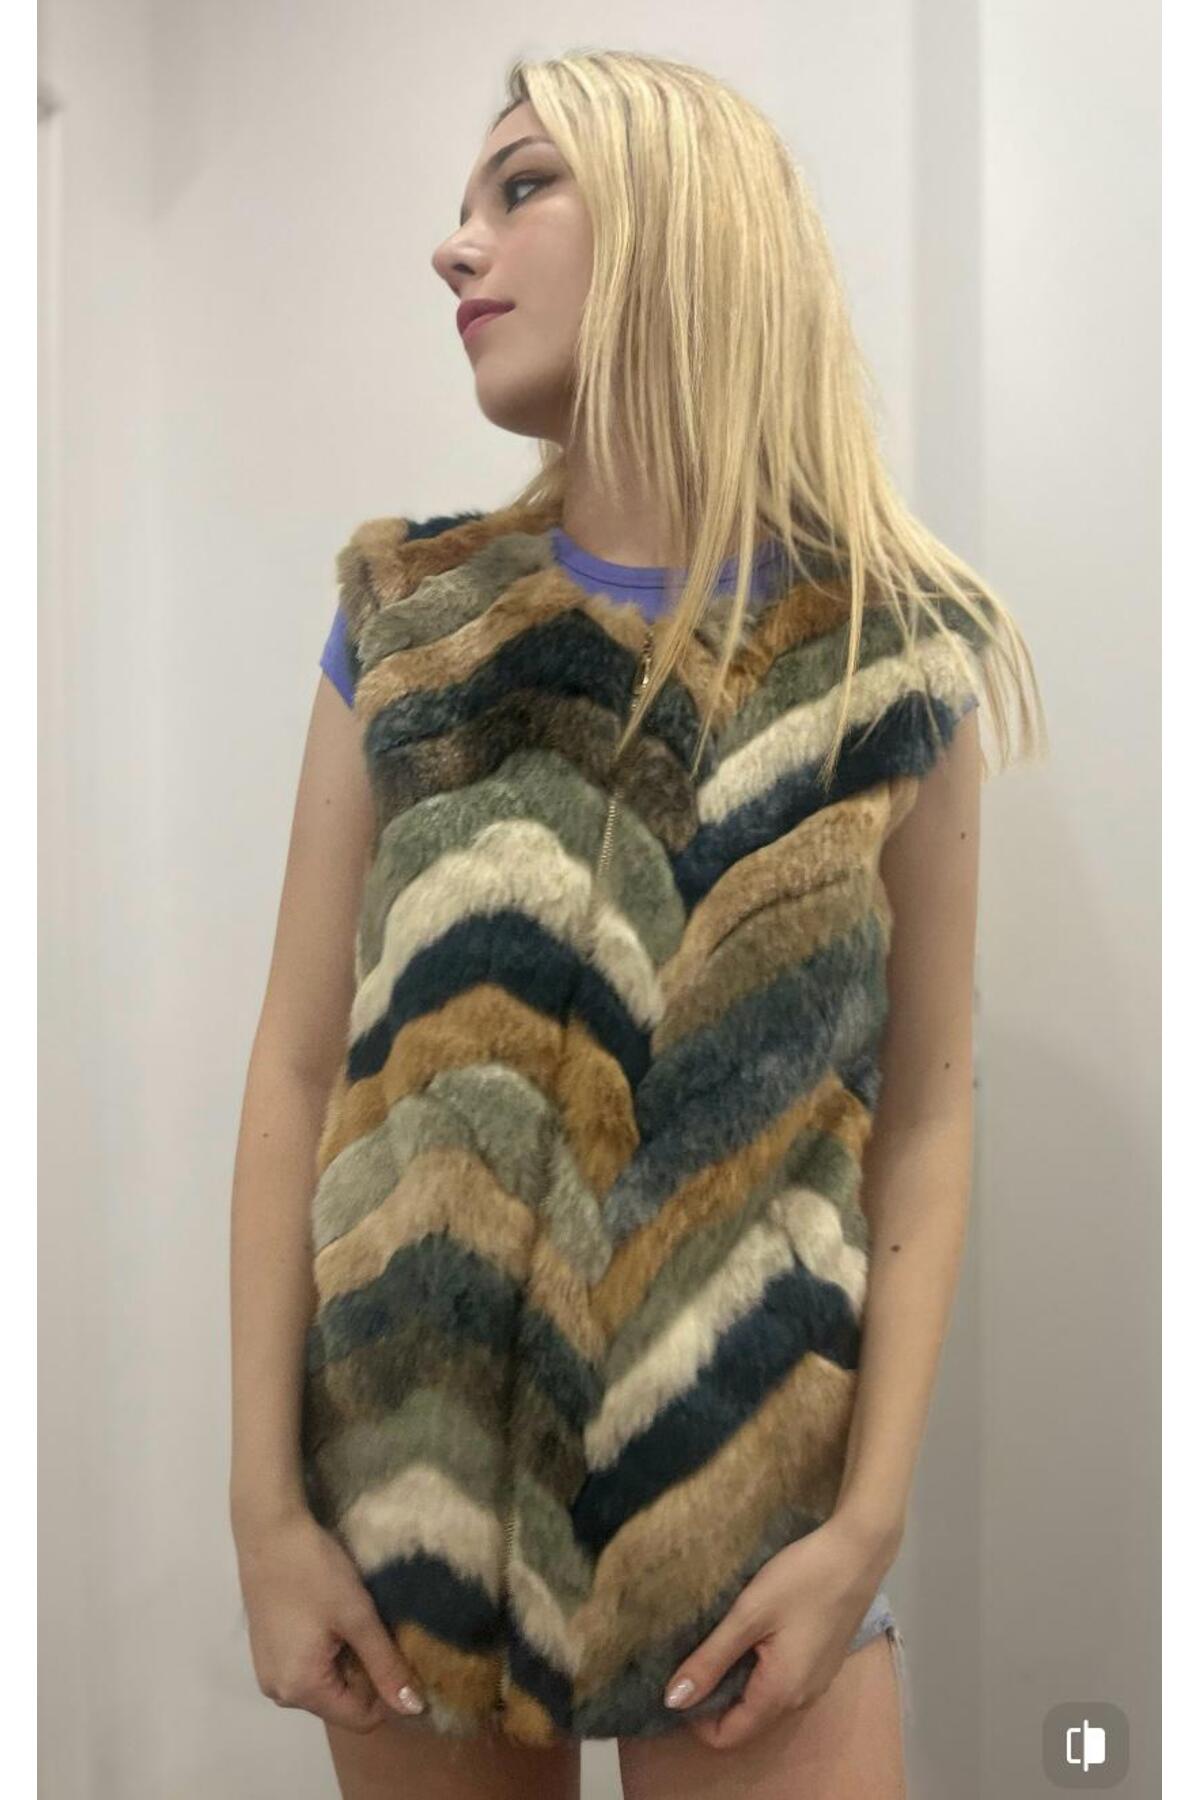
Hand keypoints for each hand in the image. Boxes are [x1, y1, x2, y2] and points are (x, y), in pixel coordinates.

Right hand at [234, 1504, 426, 1733]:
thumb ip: (386, 1665)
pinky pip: (307, 1669)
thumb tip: (414, 1708)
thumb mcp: (358, 1617)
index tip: (404, 1658)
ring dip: (348, 1662)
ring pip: (326, 1686)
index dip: (389, 1694)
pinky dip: (327, 1653)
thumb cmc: (315, 1572)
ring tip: (358, 1623)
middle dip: (367, 1676)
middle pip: (341, 1703)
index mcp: (301, 1689)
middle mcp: (279, 1692)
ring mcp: (269, 1672)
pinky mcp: (266, 1653)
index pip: (360, 1719)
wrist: (269, 1530)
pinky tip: (334, 1619)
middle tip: (380, 1633)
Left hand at [660, 1513, 893, 1750]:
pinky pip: (781, 1683)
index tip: (680, 1677)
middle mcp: (800, 1700)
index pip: (727, 1736)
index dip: (695, 1716)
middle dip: (714, 1696)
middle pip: (745, 1720)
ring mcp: (815, 1683)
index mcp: (780, 1694)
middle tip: (695, 1653)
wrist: (857, 1552)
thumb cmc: (801, 1579)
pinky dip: (758, 1668)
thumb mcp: (748, 1615)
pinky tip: (751, 1632)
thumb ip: (710, 1660)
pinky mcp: (822, 1664)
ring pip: (763, 1701)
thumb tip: (673, 1701)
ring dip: (736, 1680)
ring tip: (719, 1639)